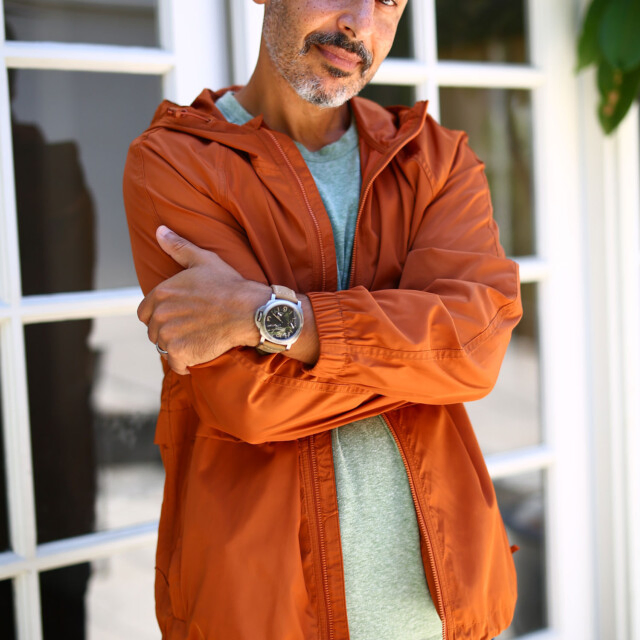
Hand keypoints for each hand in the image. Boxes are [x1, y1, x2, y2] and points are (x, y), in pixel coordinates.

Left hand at [138, 226, 268, 374]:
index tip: (180, 317)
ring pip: (164, 348)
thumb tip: (159, 230)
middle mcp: (160, 314)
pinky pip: (176, 364)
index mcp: (161, 293)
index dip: (161, 316)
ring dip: (178, 347)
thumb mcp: (203, 260)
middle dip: (170, 332)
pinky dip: (185, 363)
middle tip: (193, 328)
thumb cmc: (229, 285)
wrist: (249, 311)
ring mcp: (168, 335)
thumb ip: (178, 247)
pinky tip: (199, 353)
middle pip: (154, 332)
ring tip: (198, 339)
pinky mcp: (180, 352)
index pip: (145, 313)